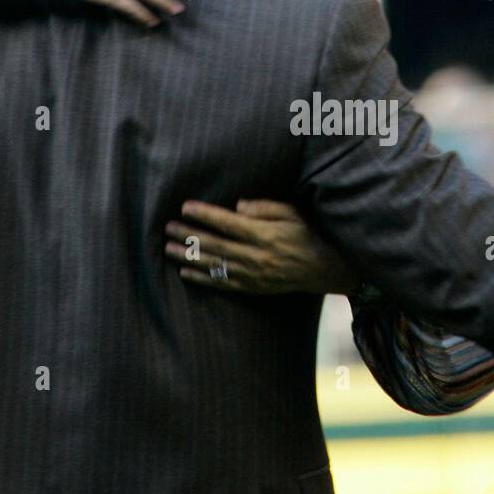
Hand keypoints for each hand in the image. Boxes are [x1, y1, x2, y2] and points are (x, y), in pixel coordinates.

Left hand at [164, 199, 362, 294]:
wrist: (324, 269)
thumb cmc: (308, 234)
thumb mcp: (293, 213)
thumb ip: (265, 208)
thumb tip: (236, 206)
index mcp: (265, 234)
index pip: (228, 222)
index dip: (205, 214)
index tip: (185, 207)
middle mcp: (256, 256)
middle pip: (215, 244)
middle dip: (190, 235)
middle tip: (168, 227)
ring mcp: (253, 274)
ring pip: (214, 264)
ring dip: (189, 257)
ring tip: (169, 248)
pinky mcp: (253, 287)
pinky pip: (223, 283)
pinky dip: (202, 278)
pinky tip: (185, 272)